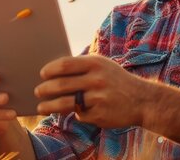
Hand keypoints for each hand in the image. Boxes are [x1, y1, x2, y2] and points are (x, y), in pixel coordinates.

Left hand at [34, 54, 152, 128]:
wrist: (142, 100)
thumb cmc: (117, 81)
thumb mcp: (104, 66)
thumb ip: (82, 67)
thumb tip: (53, 72)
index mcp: (96, 63)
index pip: (65, 64)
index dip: (50, 70)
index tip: (42, 74)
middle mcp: (97, 80)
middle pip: (61, 85)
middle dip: (45, 89)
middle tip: (37, 91)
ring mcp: (98, 98)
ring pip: (66, 103)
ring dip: (50, 106)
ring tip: (41, 108)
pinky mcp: (99, 115)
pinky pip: (80, 115)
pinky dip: (77, 114)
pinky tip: (79, 112)